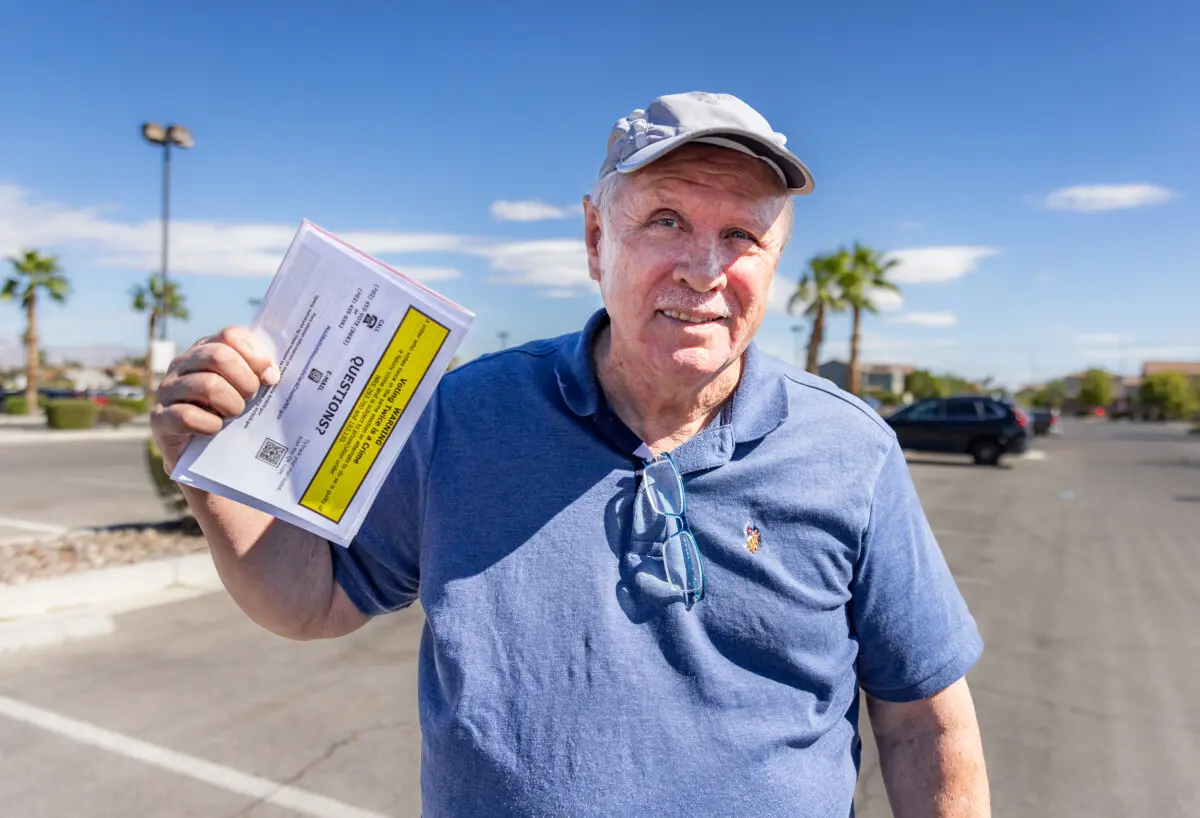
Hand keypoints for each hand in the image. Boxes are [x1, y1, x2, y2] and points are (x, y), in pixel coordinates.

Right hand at [150, 327, 279, 470]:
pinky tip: (215, 429)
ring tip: (234, 416)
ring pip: (207, 385)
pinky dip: (210, 425)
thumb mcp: (248, 391)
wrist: (207, 461)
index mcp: (206, 350)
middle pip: (219, 356)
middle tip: (251, 399)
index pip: (230, 336)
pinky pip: (188, 416)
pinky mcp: (159, 418)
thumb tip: (272, 374)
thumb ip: (260, 374)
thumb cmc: (233, 417)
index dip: (255, 356)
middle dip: (245, 381)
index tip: (271, 378)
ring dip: (231, 404)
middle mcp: (183, 365)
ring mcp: (168, 390)